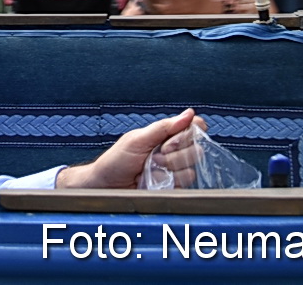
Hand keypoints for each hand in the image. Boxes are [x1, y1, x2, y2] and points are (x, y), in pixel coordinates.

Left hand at [56, 109, 202, 188]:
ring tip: (151, 168)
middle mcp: (173, 153)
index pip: (191, 128)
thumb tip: (189, 114)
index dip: (194, 128)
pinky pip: (185, 184)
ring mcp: (174, 171)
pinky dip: (169, 181)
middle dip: (176, 150)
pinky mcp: (174, 188)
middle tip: (157, 153)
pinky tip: (155, 180)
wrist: (106, 186)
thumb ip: (163, 128)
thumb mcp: (137, 139)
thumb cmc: (117, 160)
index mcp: (164, 136)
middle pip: (196, 148)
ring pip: (191, 167)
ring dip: (170, 167)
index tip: (186, 130)